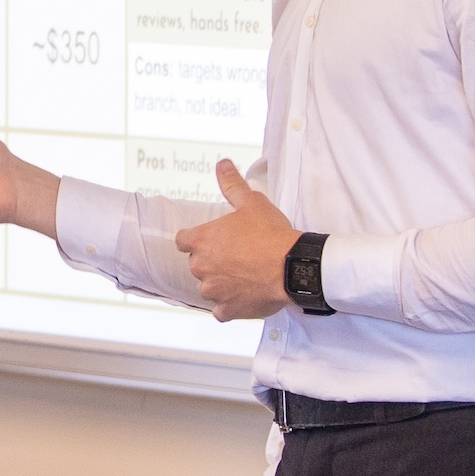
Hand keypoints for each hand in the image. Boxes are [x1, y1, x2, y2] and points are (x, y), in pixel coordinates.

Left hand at [173, 162, 297, 321]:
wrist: (292, 267)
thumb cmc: (271, 234)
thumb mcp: (252, 202)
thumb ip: (232, 184)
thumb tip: (222, 164)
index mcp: (201, 240)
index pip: (182, 240)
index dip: (195, 240)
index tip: (210, 241)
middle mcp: (201, 267)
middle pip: (197, 265)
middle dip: (212, 262)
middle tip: (237, 257)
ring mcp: (213, 290)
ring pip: (208, 288)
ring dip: (220, 284)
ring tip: (244, 276)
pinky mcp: (227, 310)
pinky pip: (220, 311)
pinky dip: (229, 306)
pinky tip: (243, 297)